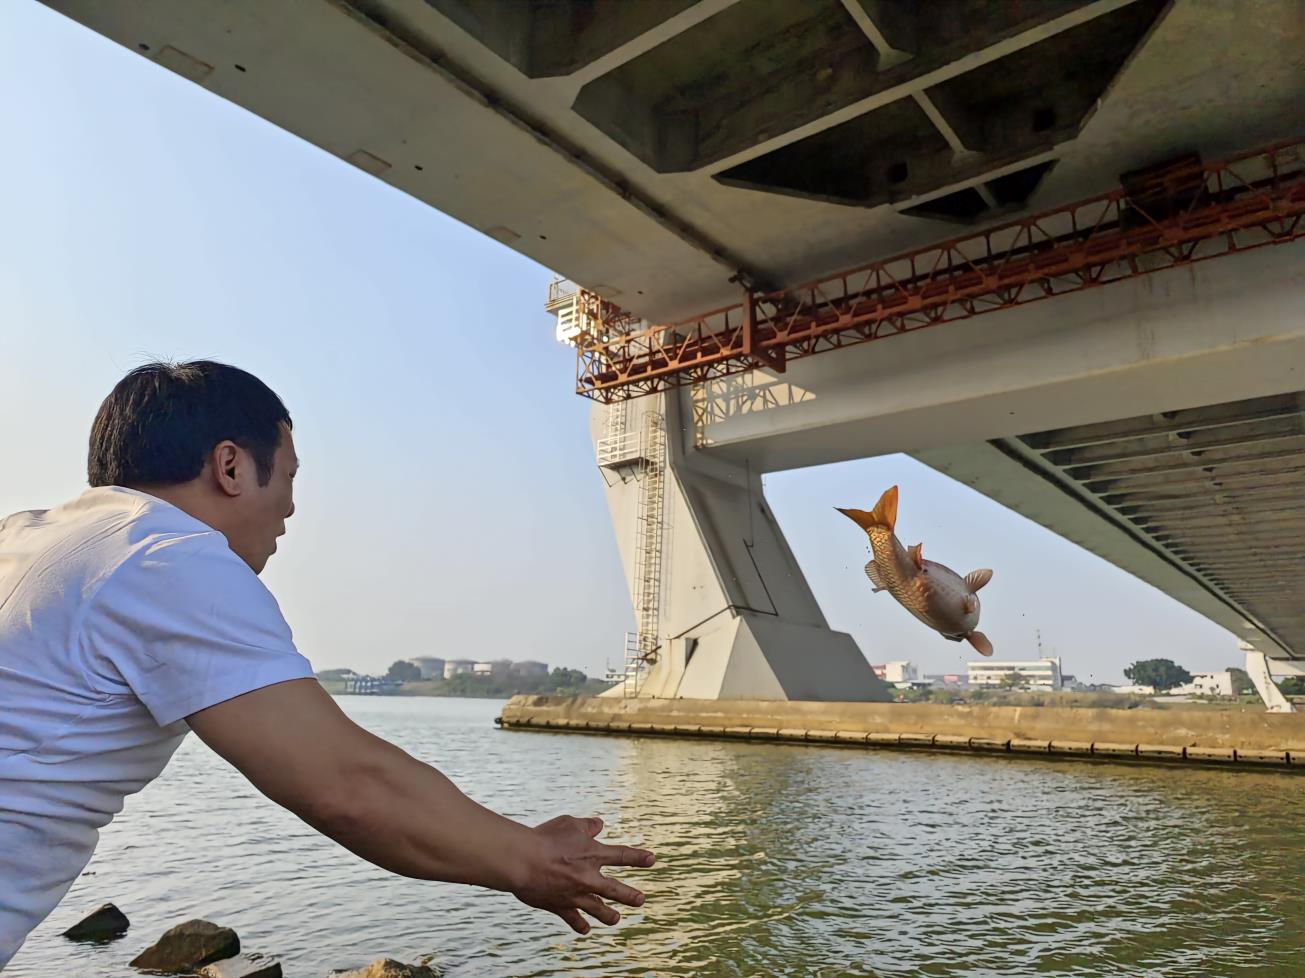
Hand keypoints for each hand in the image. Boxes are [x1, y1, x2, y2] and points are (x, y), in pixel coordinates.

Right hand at [511, 815, 655, 933]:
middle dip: (630, 895)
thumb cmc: (545, 838)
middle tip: (640, 899)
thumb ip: (587, 825)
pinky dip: (579, 925)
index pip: (621, 856)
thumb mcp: (569, 823)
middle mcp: (588, 877)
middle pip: (615, 889)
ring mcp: (575, 894)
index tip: (652, 860)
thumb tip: (599, 825)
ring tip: (617, 919)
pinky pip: (572, 919)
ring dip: (608, 915)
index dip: (638, 857)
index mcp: (593, 854)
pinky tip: (585, 930)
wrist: (523, 861)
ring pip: (598, 908)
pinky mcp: (559, 906)